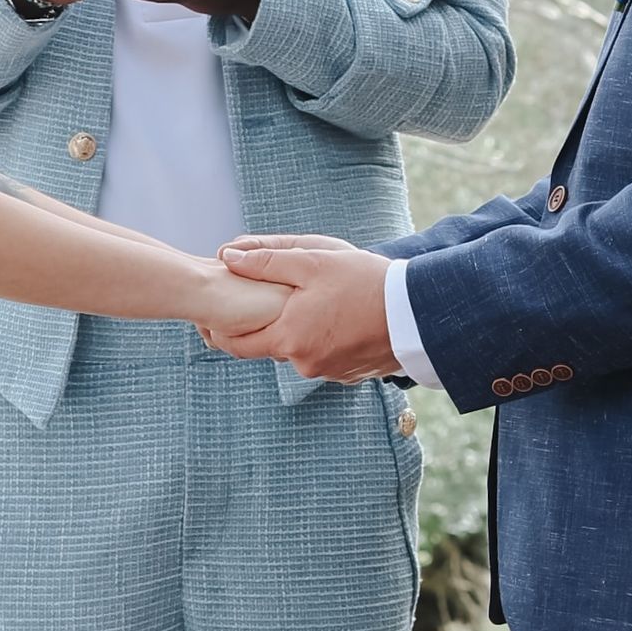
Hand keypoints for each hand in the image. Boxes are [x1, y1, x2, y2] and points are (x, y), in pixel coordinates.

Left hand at [210, 235, 402, 381]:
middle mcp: (304, 363)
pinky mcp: (350, 374)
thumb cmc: (366, 282)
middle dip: (260, 327)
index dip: (219, 330)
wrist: (418, 313)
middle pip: (267, 348)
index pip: (236, 344)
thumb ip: (268, 259)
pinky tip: (336, 317)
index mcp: (289, 338)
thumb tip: (228, 256)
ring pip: (298, 351)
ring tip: (310, 303)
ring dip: (297, 331)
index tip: (212, 316)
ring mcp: (329, 372)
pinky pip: (324, 356)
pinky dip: (322, 339)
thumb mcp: (314, 261)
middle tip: (258, 303)